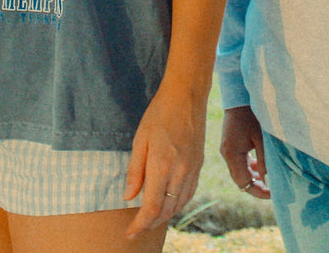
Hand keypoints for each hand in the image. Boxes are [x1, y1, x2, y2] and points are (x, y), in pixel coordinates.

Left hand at [123, 85, 205, 236]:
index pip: (152, 207)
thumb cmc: (159, 114)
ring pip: (179, 205)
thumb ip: (135, 171)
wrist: (187, 97)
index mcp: (163, 166)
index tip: (130, 232)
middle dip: (150, 223)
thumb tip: (129, 197)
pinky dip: (178, 204)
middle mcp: (181, 172)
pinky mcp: (199, 165)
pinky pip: (189, 193)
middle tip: (136, 228)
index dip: (140, 224)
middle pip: (166, 211)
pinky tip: (169, 204)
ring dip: (165, 216)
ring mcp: (192, 170)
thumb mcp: (139, 140)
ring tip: (150, 219)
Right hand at [219, 105, 270, 199]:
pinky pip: (240, 164)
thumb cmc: (252, 114)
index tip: (274, 193)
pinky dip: (251, 169)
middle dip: (257, 187)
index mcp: (232, 154)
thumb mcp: (261, 137)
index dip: (258, 191)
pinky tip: (262, 167)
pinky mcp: (231, 146)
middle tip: (274, 190)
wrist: (239, 97)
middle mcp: (227, 155)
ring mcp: (228, 151)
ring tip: (271, 181)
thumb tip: (269, 180)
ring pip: (240, 173)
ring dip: (254, 178)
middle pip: (241, 180)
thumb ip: (264, 160)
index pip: (243, 182)